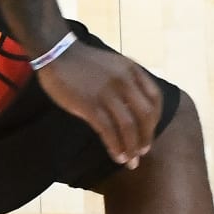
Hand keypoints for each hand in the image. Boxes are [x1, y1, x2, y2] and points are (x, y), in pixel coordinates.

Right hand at [37, 42, 161, 168]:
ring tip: (129, 160)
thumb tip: (136, 109)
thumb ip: (127, 81)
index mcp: (132, 70)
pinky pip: (108, 131)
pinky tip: (116, 155)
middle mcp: (124, 81)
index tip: (149, 132)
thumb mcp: (114, 65)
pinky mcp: (90, 105)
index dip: (156, 119)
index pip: (155, 98)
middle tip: (142, 152)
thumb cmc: (84, 62)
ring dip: (131, 147)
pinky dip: (115, 147)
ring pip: (128, 126)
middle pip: (145, 115)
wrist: (57, 53)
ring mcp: (107, 93)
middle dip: (146, 137)